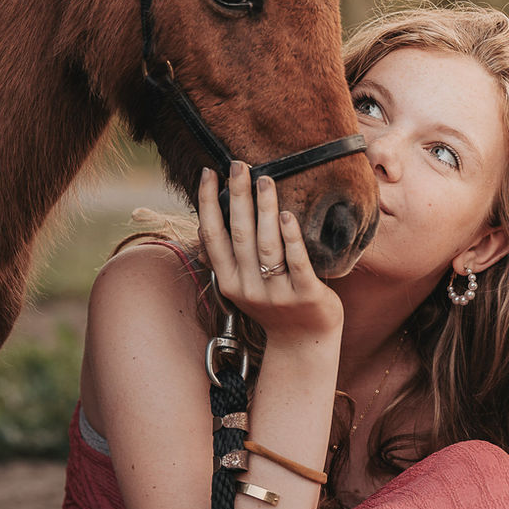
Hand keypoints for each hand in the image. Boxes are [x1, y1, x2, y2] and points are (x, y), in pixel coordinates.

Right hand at [198, 163, 343, 343]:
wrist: (303, 343)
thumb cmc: (273, 306)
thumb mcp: (241, 286)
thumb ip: (226, 258)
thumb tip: (202, 224)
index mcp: (229, 281)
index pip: (212, 236)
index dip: (208, 203)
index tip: (209, 172)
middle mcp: (248, 288)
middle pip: (239, 234)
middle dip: (237, 197)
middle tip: (238, 164)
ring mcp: (277, 293)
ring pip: (266, 245)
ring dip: (264, 209)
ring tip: (265, 179)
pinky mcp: (306, 296)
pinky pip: (296, 263)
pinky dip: (291, 238)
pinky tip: (287, 215)